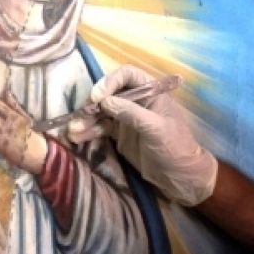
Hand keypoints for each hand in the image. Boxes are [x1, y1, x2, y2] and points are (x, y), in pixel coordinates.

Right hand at [69, 65, 217, 206]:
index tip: (97, 97)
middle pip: (110, 93)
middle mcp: (138, 101)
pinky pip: (101, 128)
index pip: (127, 76)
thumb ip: (131, 113)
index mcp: (152, 92)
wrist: (181, 178)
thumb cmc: (176, 148)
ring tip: (72, 131)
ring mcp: (128, 118)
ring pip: (102, 112)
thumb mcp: (156, 129)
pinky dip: (89, 132)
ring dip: (86, 120)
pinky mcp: (121, 135)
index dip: (110, 82)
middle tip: (80, 116)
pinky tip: (77, 138)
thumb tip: (104, 101)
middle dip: (92, 104)